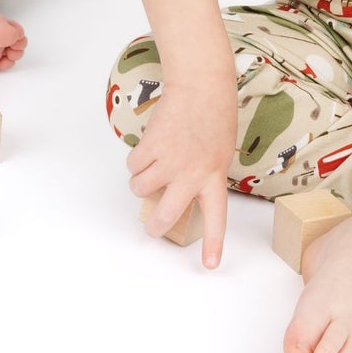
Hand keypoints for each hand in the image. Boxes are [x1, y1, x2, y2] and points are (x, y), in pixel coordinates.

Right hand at [125, 81, 235, 268]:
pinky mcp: (152, 146)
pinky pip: (132, 166)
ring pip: (140, 188)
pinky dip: (135, 161)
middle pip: (166, 214)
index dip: (213, 245)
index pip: (217, 218)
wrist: (201, 87)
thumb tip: (177, 194)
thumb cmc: (213, 117)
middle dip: (155, 226)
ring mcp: (170, 160)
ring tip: (153, 166)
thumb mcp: (218, 153)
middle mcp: (192, 174)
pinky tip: (149, 147)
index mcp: (214, 177)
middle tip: (152, 228)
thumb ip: (203, 176)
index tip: (210, 265)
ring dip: (141, 182)